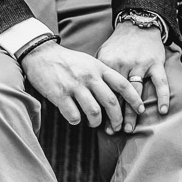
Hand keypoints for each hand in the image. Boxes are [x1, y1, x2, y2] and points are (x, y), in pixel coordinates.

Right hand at [21, 41, 142, 132]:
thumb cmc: (67, 61)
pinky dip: (76, 121)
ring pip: (94, 112)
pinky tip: (75, 119)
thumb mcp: (89, 62)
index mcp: (99, 68)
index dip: (134, 99)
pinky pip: (74, 115)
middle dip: (117, 119)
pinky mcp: (59, 94)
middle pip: (111, 102)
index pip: (123, 84)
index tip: (140, 110)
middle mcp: (89, 76)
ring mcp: (74, 86)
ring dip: (96, 123)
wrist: (41, 54)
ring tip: (94, 124)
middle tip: (117, 127)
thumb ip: (102, 75)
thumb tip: (117, 94)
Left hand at [97, 21, 168, 132]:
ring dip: (132, 111)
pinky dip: (162, 96)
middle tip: (114, 131)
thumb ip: (97, 74)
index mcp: (107, 64)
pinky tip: (163, 111)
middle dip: (115, 115)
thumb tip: (87, 95)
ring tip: (129, 128)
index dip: (101, 108)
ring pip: (136, 91)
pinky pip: (160, 82)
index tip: (99, 124)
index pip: (103, 91)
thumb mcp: (102, 55)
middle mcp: (123, 64)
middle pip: (118, 94)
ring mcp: (140, 64)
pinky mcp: (156, 62)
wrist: (138, 25)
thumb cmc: (118, 45)